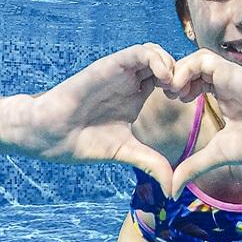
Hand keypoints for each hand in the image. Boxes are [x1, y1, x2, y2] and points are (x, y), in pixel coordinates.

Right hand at [26, 43, 175, 194]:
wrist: (51, 135)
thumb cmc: (82, 141)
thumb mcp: (126, 152)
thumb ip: (151, 163)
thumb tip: (173, 189)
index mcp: (136, 95)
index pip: (169, 79)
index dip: (185, 87)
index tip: (191, 104)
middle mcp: (130, 80)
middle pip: (166, 62)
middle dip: (182, 74)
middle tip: (187, 94)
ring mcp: (120, 71)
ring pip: (155, 52)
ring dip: (172, 64)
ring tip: (175, 88)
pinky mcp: (109, 66)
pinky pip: (138, 52)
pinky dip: (156, 59)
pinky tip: (163, 79)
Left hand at [167, 49, 241, 196]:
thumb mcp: (217, 155)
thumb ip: (194, 167)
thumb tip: (173, 190)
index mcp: (225, 96)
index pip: (196, 80)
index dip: (180, 86)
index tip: (173, 102)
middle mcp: (226, 82)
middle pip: (193, 66)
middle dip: (176, 76)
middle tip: (168, 93)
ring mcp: (229, 76)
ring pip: (197, 58)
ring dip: (179, 70)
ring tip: (173, 90)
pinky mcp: (232, 72)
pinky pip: (203, 59)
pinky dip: (187, 69)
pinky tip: (181, 88)